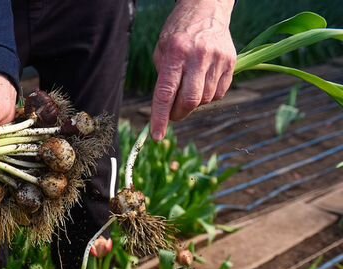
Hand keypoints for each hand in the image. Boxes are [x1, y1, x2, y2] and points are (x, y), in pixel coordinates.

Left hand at [150, 0, 236, 140]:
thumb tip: (165, 109)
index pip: (166, 93)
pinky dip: (208, 97)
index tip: (156, 136)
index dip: (160, 118)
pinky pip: (219, 93)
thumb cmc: (178, 33)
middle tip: (172, 114)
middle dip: (178, 114)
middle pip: (189, 101)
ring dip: (193, 104)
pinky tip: (202, 84)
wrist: (207, 9)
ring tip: (188, 90)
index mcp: (176, 53)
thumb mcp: (162, 50)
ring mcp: (217, 60)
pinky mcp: (231, 63)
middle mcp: (198, 56)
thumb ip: (163, 79)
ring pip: (205, 100)